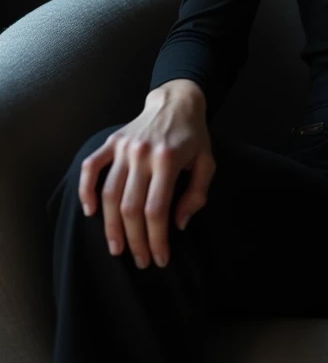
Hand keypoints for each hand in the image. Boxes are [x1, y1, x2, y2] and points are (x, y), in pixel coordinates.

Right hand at [78, 86, 215, 268]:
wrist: (176, 101)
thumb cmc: (193, 136)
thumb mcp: (207, 162)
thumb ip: (197, 194)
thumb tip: (178, 224)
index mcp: (168, 159)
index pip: (157, 209)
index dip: (156, 239)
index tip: (160, 259)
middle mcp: (142, 153)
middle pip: (131, 208)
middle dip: (135, 240)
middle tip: (140, 261)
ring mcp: (123, 147)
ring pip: (109, 194)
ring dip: (110, 227)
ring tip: (117, 249)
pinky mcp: (111, 142)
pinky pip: (91, 168)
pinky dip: (86, 190)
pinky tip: (91, 211)